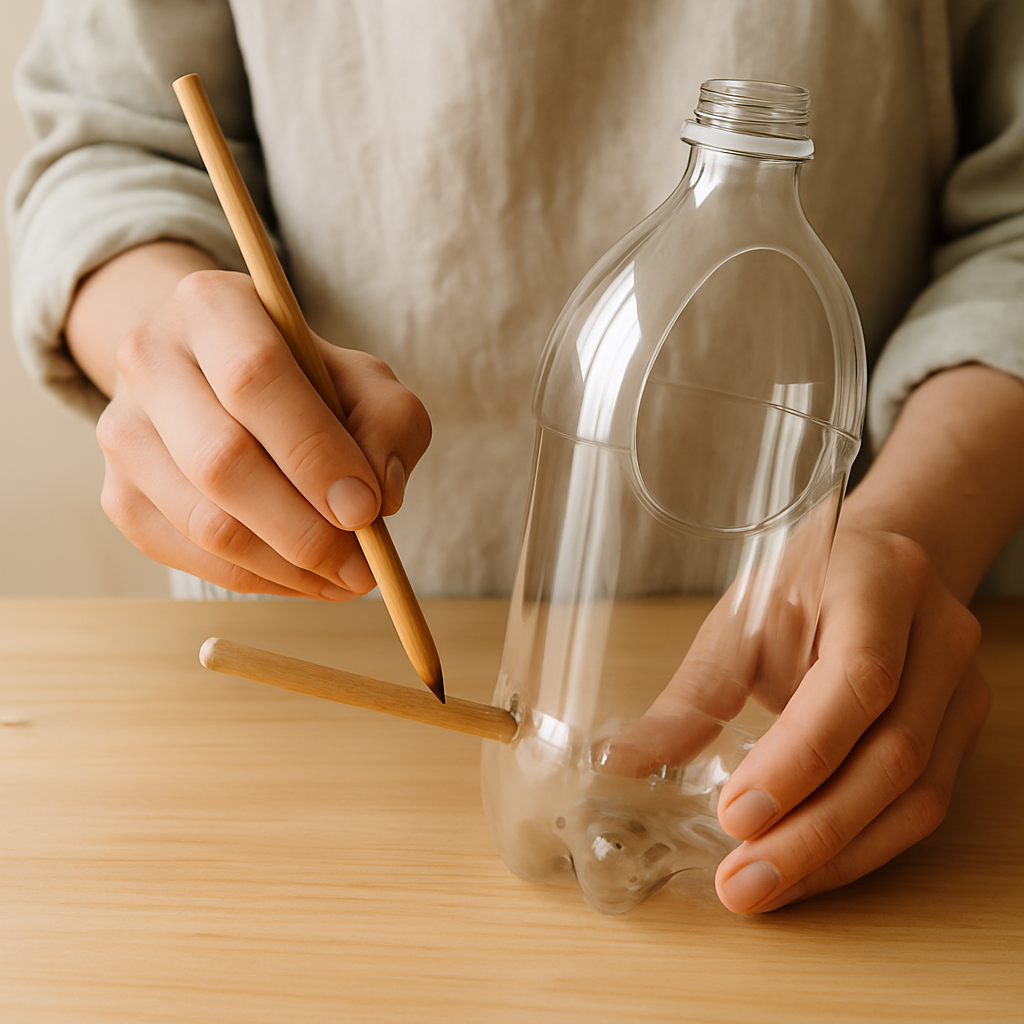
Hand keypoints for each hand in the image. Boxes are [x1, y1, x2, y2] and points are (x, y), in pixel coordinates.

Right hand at [86, 263, 429, 597]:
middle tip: (364, 568)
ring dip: (287, 566)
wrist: (219, 380)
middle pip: (221, 461)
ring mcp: (122, 431)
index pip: (257, 379)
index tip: (367, 510)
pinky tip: (304, 577)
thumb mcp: (365, 380)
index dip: (314, 453)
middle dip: (305, 529)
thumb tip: (377, 499)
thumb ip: (389, 425)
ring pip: (203, 523)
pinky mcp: (119, 495)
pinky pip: (188, 558)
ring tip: (345, 578)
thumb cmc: (306, 380)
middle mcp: (149, 359)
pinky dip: (257, 581)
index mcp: (212, 307)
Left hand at [713, 523, 988, 912]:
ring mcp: (961, 686)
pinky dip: (861, 848)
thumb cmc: (802, 587)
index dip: (801, 755)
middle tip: (742, 881)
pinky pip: (923, 806)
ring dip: (837, 855)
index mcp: (879, 582)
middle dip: (813, 830)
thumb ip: (691, 695)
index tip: (737, 813)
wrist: (877, 565)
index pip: (859, 680)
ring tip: (764, 888)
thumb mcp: (738, 622)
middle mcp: (937, 635)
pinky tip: (807, 870)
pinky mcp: (961, 730)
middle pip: (893, 752)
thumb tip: (624, 762)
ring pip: (916, 794)